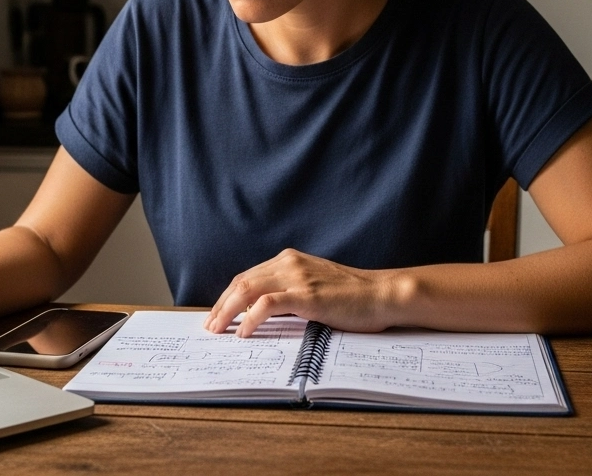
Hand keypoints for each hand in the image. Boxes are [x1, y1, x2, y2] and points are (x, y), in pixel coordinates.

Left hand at [203, 249, 403, 336]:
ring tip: (218, 330)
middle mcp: (289, 263)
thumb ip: (291, 292)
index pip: (247, 277)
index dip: (228, 297)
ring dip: (228, 312)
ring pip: (248, 290)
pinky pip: (268, 304)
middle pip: (241, 282)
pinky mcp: (307, 295)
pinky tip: (244, 332)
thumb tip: (264, 312)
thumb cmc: (352, 296)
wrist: (382, 294)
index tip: (217, 315)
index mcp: (289, 260)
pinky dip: (250, 318)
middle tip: (210, 326)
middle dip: (221, 305)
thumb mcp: (315, 287)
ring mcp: (297, 277)